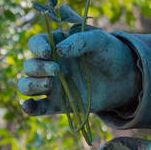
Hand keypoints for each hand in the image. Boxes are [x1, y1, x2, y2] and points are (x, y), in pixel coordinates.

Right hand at [18, 27, 139, 117]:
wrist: (125, 78)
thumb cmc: (111, 53)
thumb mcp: (100, 41)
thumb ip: (80, 41)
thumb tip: (58, 50)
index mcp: (57, 44)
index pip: (36, 43)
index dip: (37, 47)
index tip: (47, 52)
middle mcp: (49, 64)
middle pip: (29, 66)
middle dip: (38, 68)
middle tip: (57, 70)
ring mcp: (52, 85)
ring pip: (26, 86)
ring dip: (31, 85)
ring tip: (49, 84)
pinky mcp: (57, 104)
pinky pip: (36, 107)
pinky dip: (29, 108)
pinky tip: (28, 106)